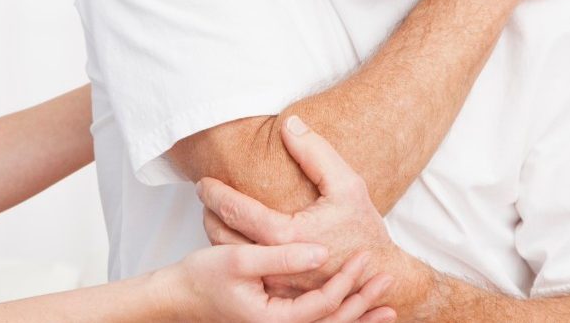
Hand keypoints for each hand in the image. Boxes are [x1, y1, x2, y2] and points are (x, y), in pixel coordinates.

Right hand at [158, 242, 396, 322]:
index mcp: (274, 320)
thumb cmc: (203, 276)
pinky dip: (341, 318)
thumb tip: (322, 253)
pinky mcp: (280, 321)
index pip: (324, 305)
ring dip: (359, 315)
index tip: (364, 257)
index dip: (347, 282)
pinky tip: (358, 311)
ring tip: (388, 308)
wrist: (181, 295)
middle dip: (363, 302)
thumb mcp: (239, 260)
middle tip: (387, 278)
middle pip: (334, 322)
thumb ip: (281, 258)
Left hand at [197, 116, 394, 299]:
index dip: (215, 195)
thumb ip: (316, 153)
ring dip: (216, 235)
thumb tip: (288, 123)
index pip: (237, 212)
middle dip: (208, 214)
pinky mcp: (278, 294)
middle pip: (223, 238)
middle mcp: (277, 264)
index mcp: (288, 236)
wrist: (377, 276)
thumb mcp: (348, 185)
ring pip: (231, 259)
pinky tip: (233, 238)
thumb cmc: (364, 230)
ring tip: (214, 214)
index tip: (204, 183)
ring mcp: (275, 282)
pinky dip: (233, 254)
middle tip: (204, 196)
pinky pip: (245, 273)